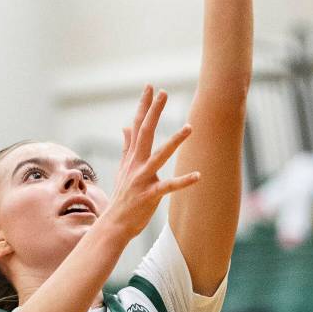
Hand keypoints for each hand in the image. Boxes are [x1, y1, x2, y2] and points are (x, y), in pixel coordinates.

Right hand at [104, 85, 198, 241]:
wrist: (114, 224)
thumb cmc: (123, 196)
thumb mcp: (123, 168)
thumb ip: (127, 147)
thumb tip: (125, 126)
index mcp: (132, 157)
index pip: (137, 125)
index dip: (144, 106)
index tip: (150, 87)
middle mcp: (136, 164)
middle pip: (145, 132)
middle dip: (154, 112)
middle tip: (163, 92)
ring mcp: (142, 179)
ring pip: (160, 156)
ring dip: (175, 141)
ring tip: (189, 127)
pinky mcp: (149, 195)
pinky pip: (168, 187)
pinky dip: (183, 181)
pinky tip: (198, 175)